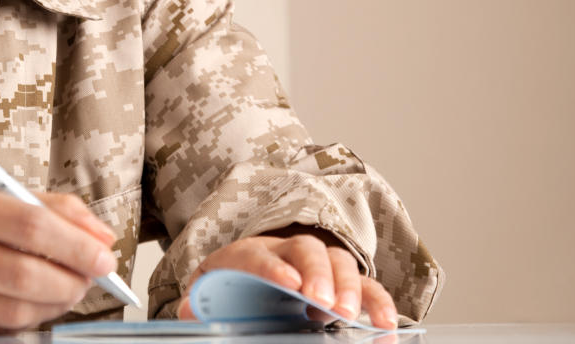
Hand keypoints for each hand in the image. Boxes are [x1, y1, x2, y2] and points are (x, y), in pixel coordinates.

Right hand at [0, 184, 117, 334]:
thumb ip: (44, 206)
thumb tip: (97, 233)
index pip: (30, 225)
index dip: (76, 243)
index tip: (103, 252)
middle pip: (26, 271)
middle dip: (73, 277)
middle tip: (93, 273)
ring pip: (16, 308)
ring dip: (57, 300)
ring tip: (71, 286)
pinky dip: (31, 317)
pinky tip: (41, 302)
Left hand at [174, 230, 398, 329]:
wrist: (252, 269)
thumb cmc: (233, 281)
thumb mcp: (211, 288)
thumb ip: (201, 301)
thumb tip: (188, 310)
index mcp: (249, 252)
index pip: (259, 254)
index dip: (273, 267)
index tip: (289, 284)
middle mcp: (287, 251)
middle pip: (307, 250)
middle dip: (317, 274)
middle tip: (322, 303)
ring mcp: (318, 263)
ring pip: (339, 262)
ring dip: (349, 287)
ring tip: (350, 315)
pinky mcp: (342, 281)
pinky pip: (367, 286)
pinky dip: (378, 302)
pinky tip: (385, 325)